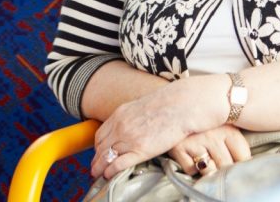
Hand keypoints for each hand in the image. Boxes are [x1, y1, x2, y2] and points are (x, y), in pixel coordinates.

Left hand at [91, 74, 227, 178]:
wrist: (183, 105)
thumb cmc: (170, 103)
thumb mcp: (143, 105)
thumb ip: (132, 116)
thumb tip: (132, 124)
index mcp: (120, 114)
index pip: (100, 135)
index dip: (98, 147)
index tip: (99, 153)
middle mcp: (121, 127)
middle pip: (100, 148)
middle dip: (96, 159)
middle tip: (96, 167)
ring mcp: (130, 139)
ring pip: (106, 157)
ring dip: (100, 168)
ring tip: (99, 174)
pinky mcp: (141, 150)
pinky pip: (118, 164)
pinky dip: (110, 171)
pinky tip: (108, 175)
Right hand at [169, 125, 251, 175]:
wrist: (175, 105)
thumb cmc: (205, 117)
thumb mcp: (223, 121)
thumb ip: (235, 139)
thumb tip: (245, 160)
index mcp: (228, 129)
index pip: (243, 155)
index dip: (241, 163)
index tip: (238, 163)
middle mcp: (213, 136)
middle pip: (226, 165)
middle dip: (224, 169)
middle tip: (219, 162)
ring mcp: (195, 143)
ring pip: (208, 170)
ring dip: (208, 169)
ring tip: (205, 159)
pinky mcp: (178, 149)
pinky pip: (190, 170)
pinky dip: (191, 167)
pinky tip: (191, 156)